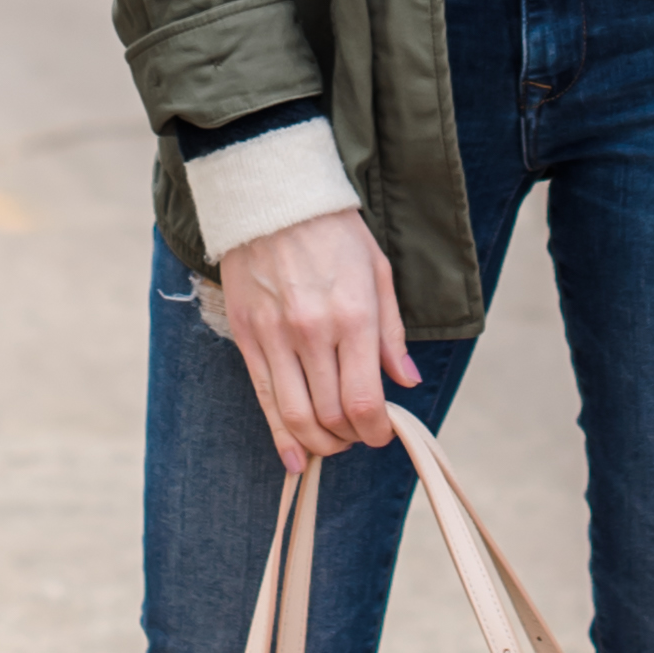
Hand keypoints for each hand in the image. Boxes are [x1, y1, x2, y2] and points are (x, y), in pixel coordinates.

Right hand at [214, 207, 419, 471]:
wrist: (273, 196)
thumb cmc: (334, 232)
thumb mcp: (378, 272)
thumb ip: (391, 333)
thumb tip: (406, 380)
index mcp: (353, 316)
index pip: (365, 401)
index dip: (376, 431)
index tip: (382, 433)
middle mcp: (312, 332)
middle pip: (331, 415)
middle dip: (350, 439)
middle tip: (358, 437)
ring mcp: (274, 336)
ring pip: (294, 415)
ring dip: (317, 443)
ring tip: (331, 444)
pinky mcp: (246, 336)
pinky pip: (263, 398)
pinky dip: (280, 435)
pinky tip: (293, 456)